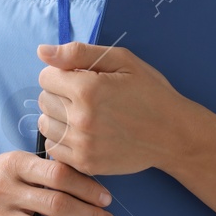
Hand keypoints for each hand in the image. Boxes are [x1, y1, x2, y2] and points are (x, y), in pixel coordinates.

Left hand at [35, 41, 199, 176]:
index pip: (46, 77)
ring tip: (82, 114)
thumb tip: (42, 52)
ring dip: (57, 117)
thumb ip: (78, 53)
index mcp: (88, 89)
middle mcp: (81, 118)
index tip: (79, 78)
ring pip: (45, 124)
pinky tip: (81, 132)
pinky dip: (62, 138)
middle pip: (43, 100)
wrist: (173, 134)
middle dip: (59, 94)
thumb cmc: (150, 92)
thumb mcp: (121, 60)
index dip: (61, 74)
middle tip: (84, 97)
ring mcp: (83, 144)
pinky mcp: (86, 163)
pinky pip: (53, 148)